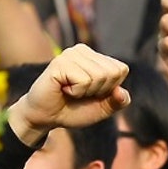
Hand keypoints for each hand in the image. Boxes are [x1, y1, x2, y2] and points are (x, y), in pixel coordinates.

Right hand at [9, 45, 131, 145]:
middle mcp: (83, 51)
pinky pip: (84, 80)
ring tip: (70, 91)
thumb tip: (122, 92)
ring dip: (85, 92)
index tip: (91, 93)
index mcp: (95, 57)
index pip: (121, 69)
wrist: (45, 118)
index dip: (110, 89)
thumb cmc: (72, 110)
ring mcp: (71, 54)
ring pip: (99, 76)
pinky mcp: (60, 62)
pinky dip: (76, 92)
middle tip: (78, 93)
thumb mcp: (102, 109)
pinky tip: (63, 89)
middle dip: (98, 91)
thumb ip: (117, 101)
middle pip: (112, 73)